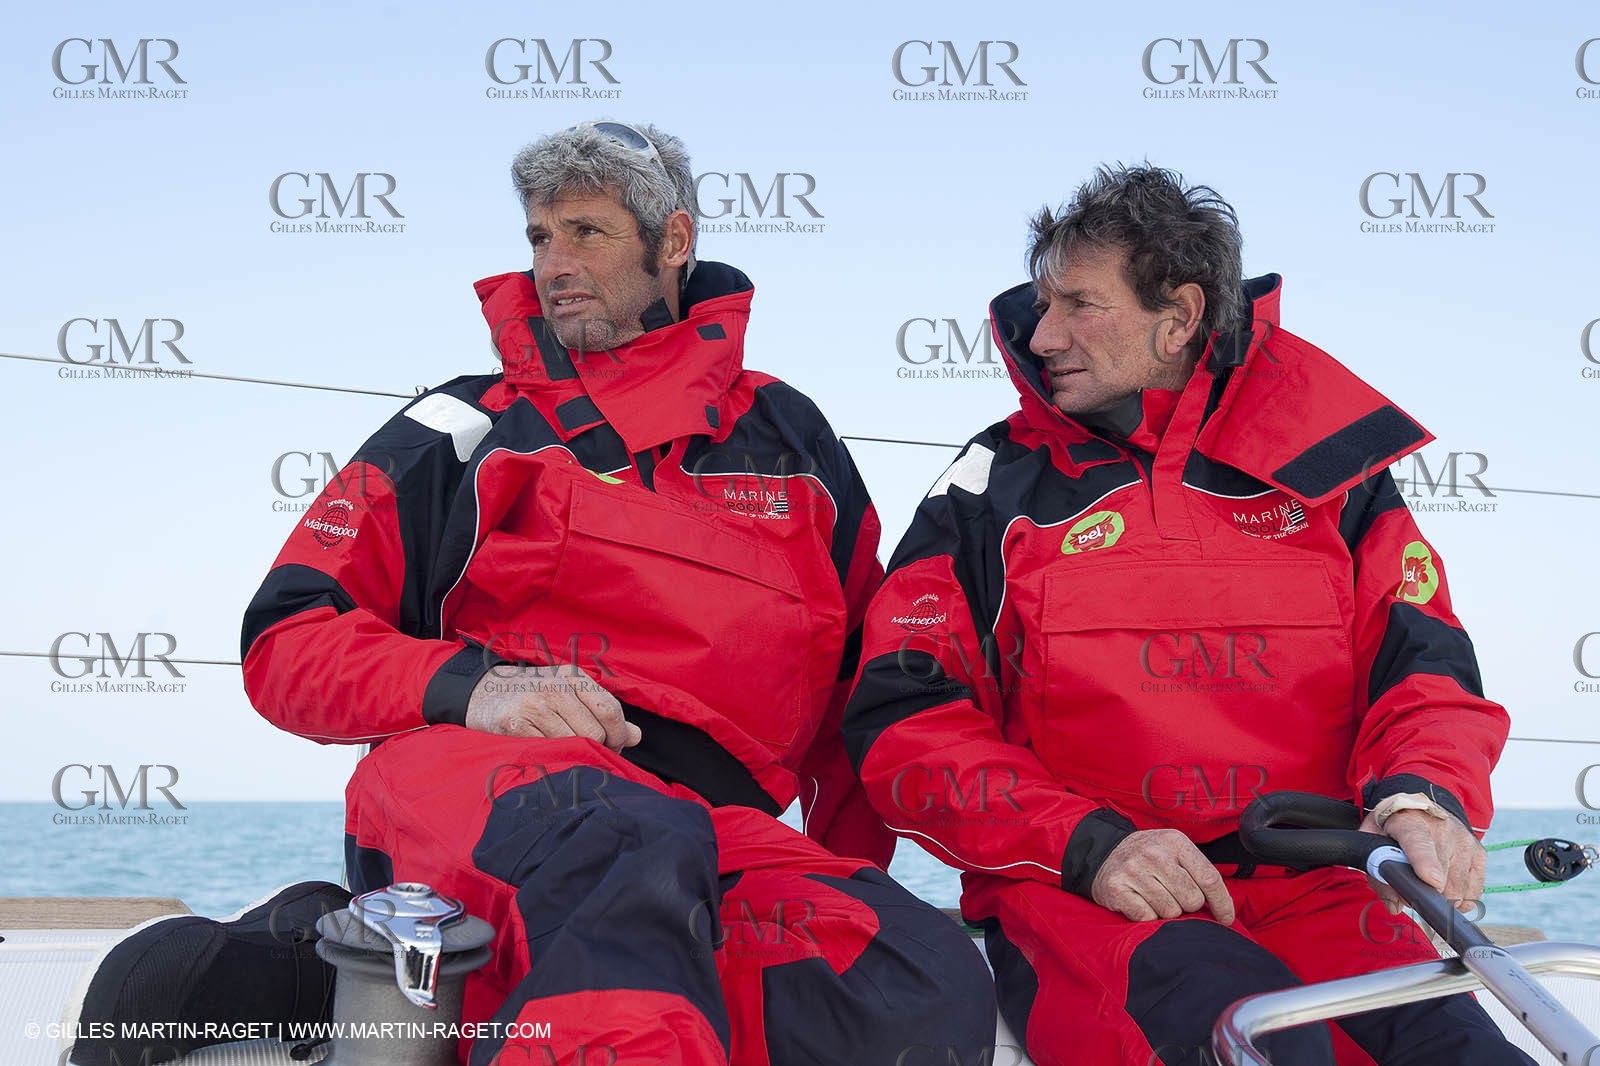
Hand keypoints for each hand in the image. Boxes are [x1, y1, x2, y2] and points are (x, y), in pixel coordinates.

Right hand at [465, 664, 640, 750]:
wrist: (483, 693)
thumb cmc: (535, 696)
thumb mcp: (570, 694)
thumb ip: (603, 713)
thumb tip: (636, 735)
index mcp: (574, 677)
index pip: (610, 710)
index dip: (618, 735)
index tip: (615, 747)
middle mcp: (556, 687)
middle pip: (594, 733)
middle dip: (596, 749)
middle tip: (585, 752)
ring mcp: (534, 704)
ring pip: (571, 745)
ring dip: (570, 754)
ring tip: (559, 749)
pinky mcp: (514, 723)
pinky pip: (546, 751)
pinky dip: (548, 756)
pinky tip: (541, 749)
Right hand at [1090, 829, 1235, 924]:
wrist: (1104, 852)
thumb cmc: (1149, 857)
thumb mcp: (1174, 850)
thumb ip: (1198, 872)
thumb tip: (1224, 909)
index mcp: (1175, 842)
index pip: (1209, 877)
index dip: (1222, 902)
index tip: (1226, 918)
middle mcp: (1154, 853)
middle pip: (1192, 899)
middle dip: (1186, 904)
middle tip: (1172, 894)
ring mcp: (1133, 871)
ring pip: (1170, 912)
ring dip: (1165, 911)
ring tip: (1154, 896)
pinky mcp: (1117, 889)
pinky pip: (1147, 918)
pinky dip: (1147, 916)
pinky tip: (1140, 902)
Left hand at [1359, 808, 1484, 914]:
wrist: (1419, 809)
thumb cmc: (1391, 829)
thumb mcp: (1373, 842)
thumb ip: (1378, 874)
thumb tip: (1395, 906)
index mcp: (1409, 823)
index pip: (1419, 844)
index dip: (1426, 864)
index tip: (1431, 881)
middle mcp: (1442, 830)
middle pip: (1443, 877)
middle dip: (1426, 894)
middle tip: (1413, 889)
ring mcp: (1464, 842)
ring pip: (1459, 889)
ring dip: (1443, 898)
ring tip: (1428, 886)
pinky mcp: (1479, 853)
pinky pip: (1474, 891)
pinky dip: (1461, 898)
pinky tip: (1446, 890)